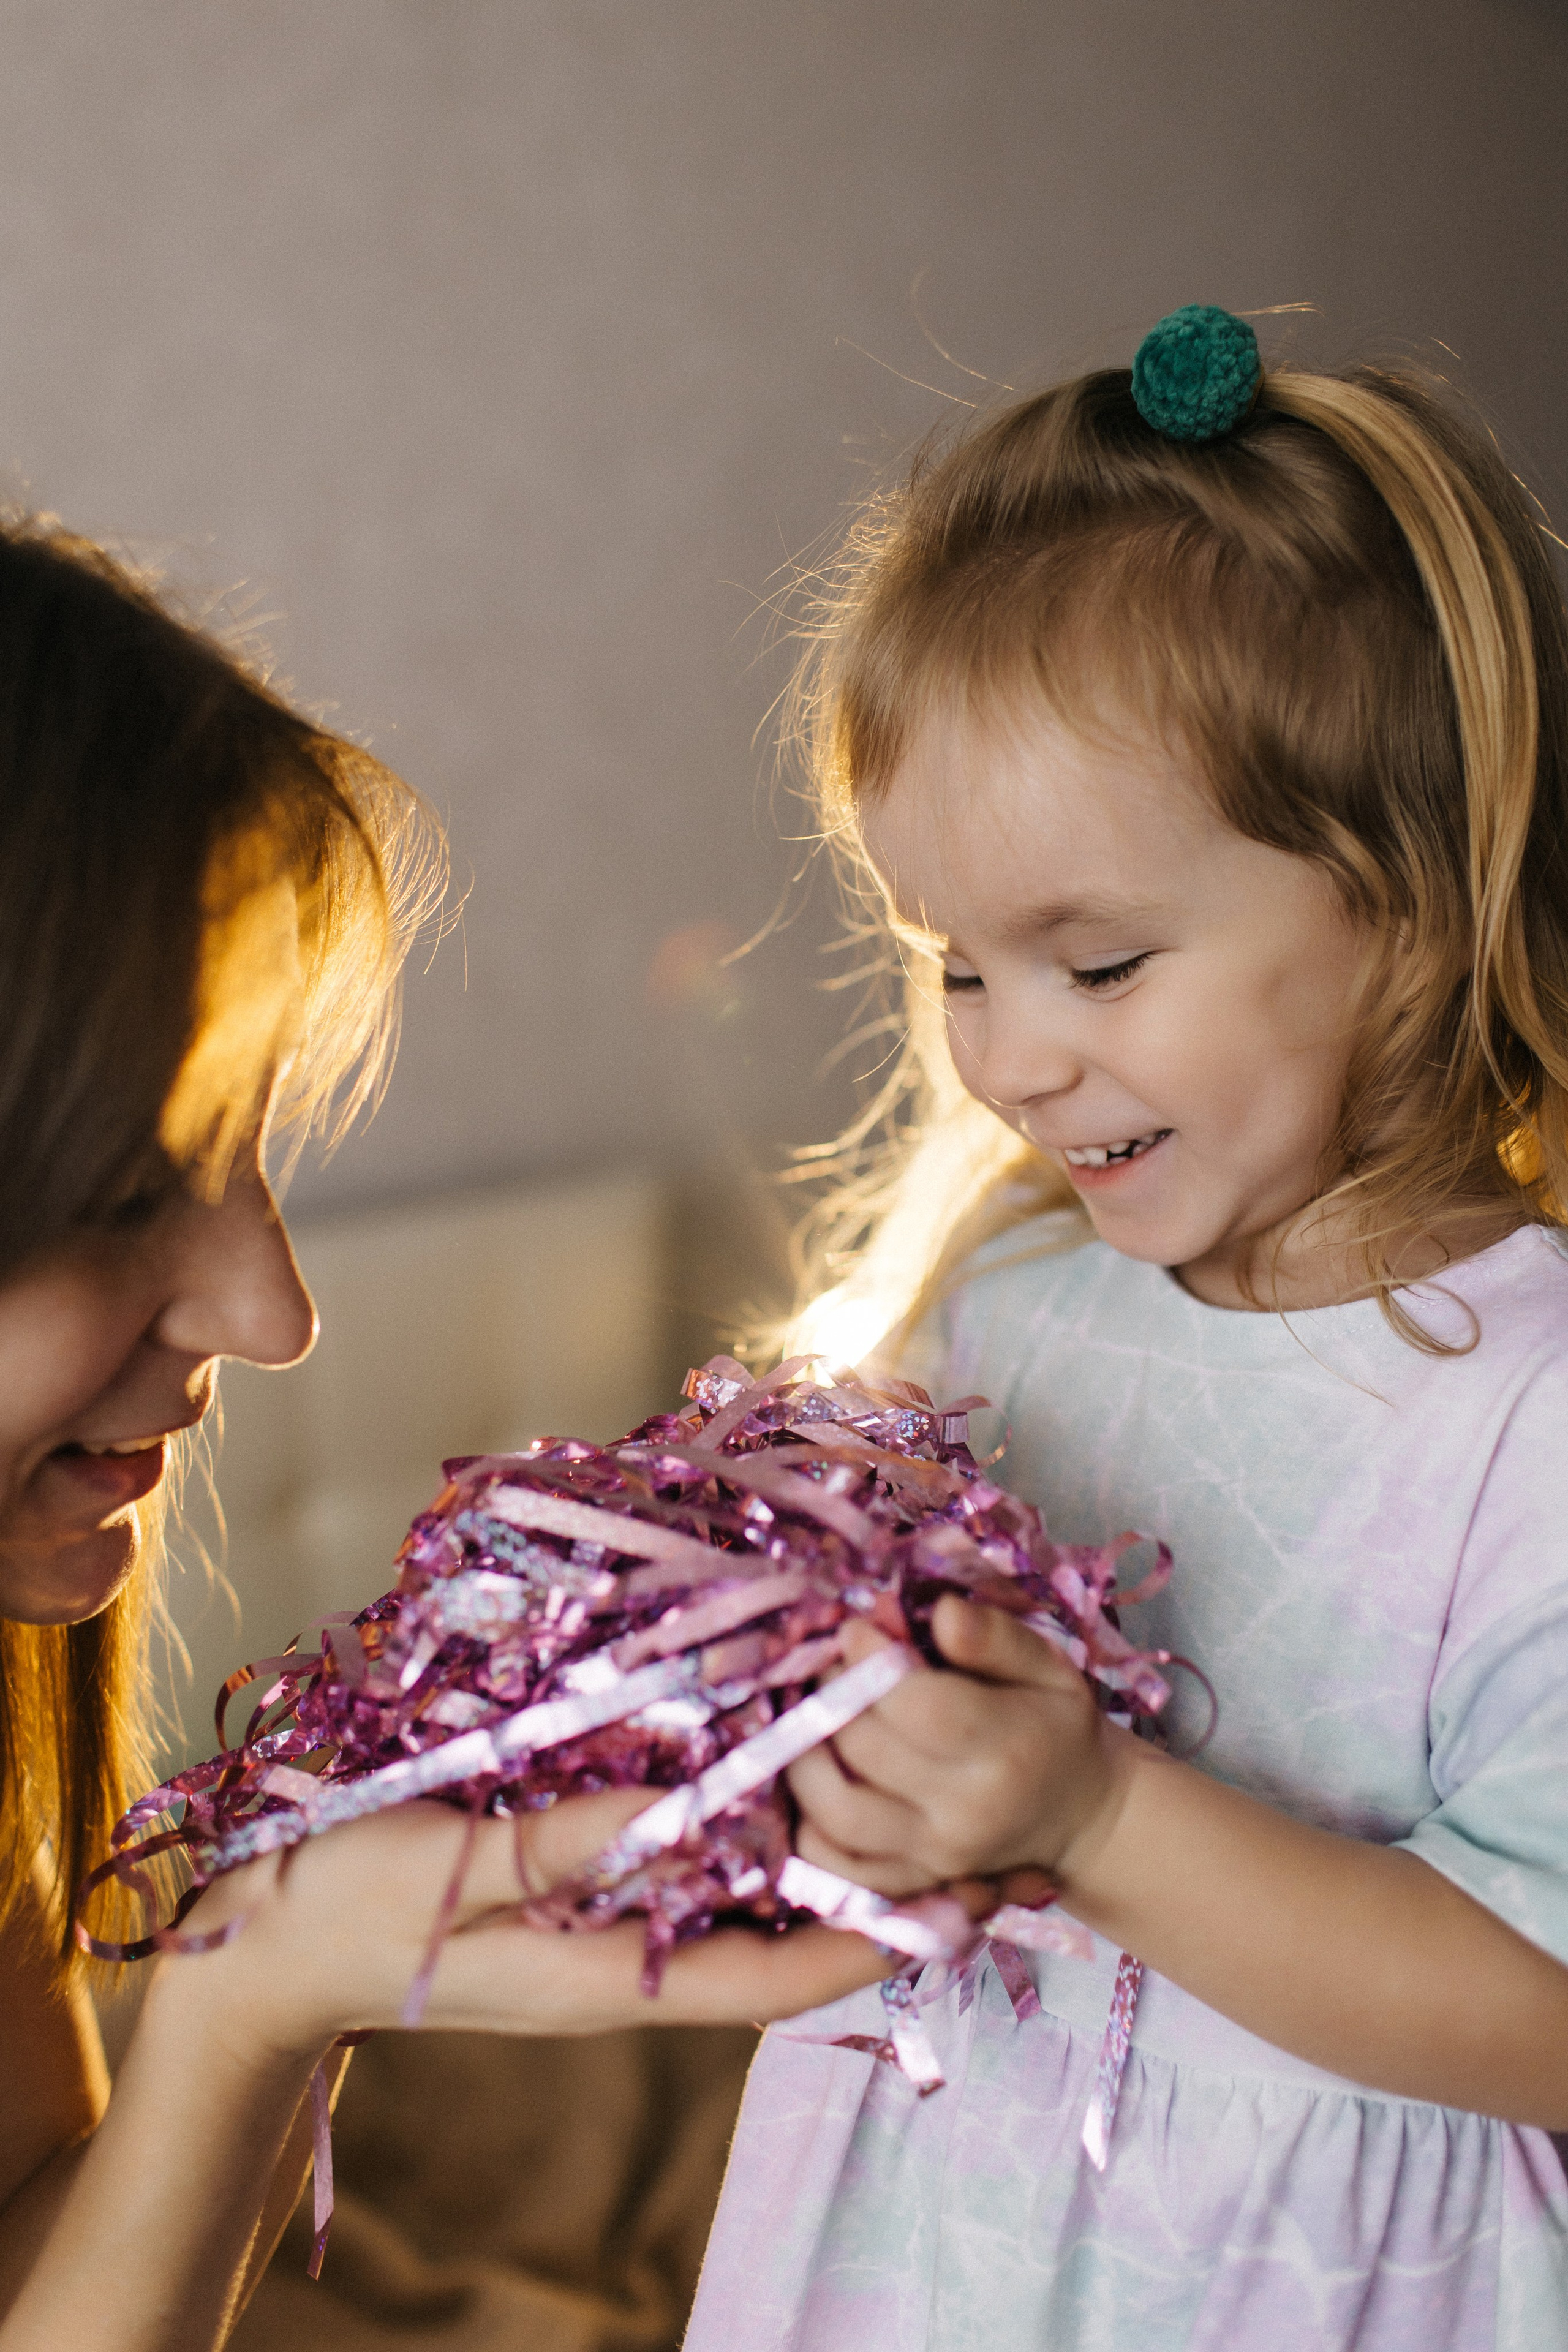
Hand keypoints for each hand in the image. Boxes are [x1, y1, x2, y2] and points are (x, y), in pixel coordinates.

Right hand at [157, 1786, 887, 2067]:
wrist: (269, 1944)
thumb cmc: (347, 1908)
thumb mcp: (449, 1872)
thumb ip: (559, 1844)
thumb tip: (672, 1812)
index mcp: (604, 1977)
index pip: (767, 1981)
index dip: (869, 1947)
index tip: (958, 1908)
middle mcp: (620, 1961)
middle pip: (774, 1943)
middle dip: (870, 1898)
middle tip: (966, 1834)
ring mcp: (597, 1931)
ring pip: (736, 1903)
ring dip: (816, 1856)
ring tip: (896, 1786)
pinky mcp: (570, 1895)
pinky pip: (681, 1870)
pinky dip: (740, 1827)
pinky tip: (772, 1769)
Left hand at [787, 1597, 1129, 1896]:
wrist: (1078, 1815)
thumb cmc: (1053, 1726)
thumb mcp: (1047, 1665)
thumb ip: (994, 1636)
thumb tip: (940, 1611)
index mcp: (1005, 1746)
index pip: (914, 1702)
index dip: (868, 1659)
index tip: (855, 1630)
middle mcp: (965, 1810)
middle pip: (865, 1750)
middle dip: (834, 1697)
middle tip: (834, 1668)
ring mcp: (934, 1856)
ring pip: (837, 1812)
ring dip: (808, 1758)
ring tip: (816, 1719)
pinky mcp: (912, 1883)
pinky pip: (835, 1867)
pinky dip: (809, 1827)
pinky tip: (819, 1783)